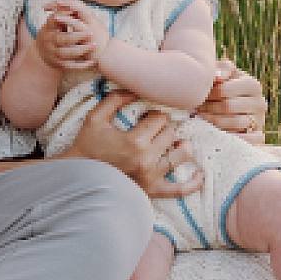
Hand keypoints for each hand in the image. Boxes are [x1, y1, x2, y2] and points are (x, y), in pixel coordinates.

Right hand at [36, 3, 104, 74]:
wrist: (40, 54)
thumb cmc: (52, 33)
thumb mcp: (53, 23)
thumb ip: (62, 15)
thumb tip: (74, 5)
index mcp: (47, 29)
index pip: (54, 21)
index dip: (65, 18)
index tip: (78, 16)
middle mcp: (48, 42)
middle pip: (62, 39)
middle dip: (77, 36)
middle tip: (91, 33)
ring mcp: (53, 54)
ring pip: (66, 53)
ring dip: (81, 50)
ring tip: (93, 46)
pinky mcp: (59, 65)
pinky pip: (71, 66)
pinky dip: (82, 65)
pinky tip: (92, 62)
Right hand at [65, 92, 204, 196]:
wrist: (79, 179)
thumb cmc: (87, 148)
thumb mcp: (95, 118)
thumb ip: (114, 99)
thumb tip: (134, 89)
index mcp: (135, 141)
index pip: (160, 119)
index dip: (154, 114)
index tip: (145, 117)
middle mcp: (147, 160)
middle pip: (170, 133)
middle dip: (163, 128)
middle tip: (153, 129)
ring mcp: (152, 177)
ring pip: (180, 154)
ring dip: (180, 145)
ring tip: (173, 142)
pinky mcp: (153, 190)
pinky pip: (179, 190)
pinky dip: (193, 183)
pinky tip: (200, 175)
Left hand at [198, 58, 265, 140]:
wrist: (227, 115)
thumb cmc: (220, 91)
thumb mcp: (221, 76)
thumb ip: (221, 69)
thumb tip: (219, 77)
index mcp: (252, 85)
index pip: (224, 90)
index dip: (208, 95)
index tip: (198, 98)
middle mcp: (260, 103)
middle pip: (228, 107)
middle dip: (208, 109)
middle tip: (196, 111)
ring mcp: (260, 122)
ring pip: (236, 124)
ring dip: (214, 124)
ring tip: (202, 122)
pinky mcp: (257, 138)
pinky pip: (247, 140)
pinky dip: (230, 139)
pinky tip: (216, 136)